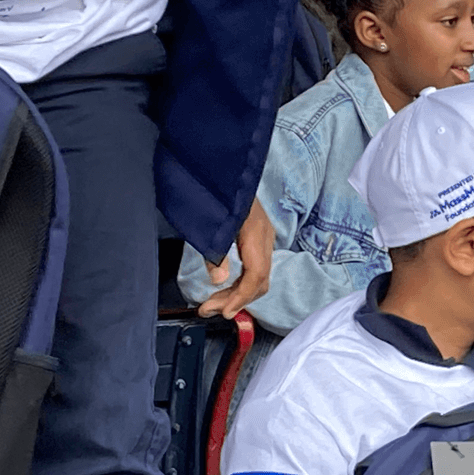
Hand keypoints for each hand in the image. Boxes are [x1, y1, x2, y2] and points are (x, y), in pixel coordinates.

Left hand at [199, 197, 273, 319]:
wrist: (222, 162)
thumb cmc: (214, 187)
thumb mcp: (208, 219)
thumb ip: (213, 250)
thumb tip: (219, 280)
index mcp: (256, 233)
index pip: (256, 276)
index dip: (241, 298)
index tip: (223, 312)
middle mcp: (265, 236)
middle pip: (259, 280)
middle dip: (235, 299)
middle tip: (209, 309)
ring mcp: (264, 235)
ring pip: (259, 275)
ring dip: (237, 293)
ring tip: (213, 303)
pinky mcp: (257, 234)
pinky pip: (256, 266)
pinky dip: (241, 281)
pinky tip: (226, 286)